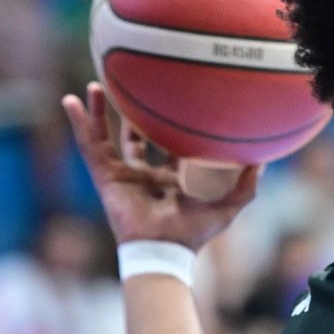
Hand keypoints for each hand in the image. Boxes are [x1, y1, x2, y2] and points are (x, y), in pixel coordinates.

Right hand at [62, 81, 259, 247]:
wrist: (164, 248)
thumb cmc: (193, 233)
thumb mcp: (227, 206)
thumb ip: (246, 186)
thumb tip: (263, 161)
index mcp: (169, 180)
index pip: (169, 147)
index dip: (171, 127)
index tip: (173, 101)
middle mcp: (144, 176)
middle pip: (135, 138)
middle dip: (132, 116)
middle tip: (133, 88)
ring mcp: (122, 176)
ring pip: (107, 138)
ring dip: (101, 113)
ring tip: (97, 84)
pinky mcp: (105, 177)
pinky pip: (89, 146)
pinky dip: (79, 124)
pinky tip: (70, 102)